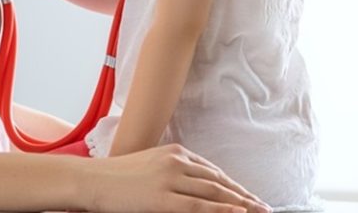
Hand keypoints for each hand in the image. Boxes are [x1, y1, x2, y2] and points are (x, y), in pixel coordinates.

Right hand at [88, 143, 270, 212]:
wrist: (93, 180)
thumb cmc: (118, 176)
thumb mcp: (149, 166)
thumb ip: (171, 171)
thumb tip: (192, 185)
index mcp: (174, 152)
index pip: (212, 171)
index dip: (233, 185)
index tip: (249, 196)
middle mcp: (177, 162)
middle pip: (219, 181)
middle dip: (244, 195)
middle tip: (264, 207)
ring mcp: (171, 180)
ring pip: (215, 193)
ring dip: (241, 204)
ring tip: (259, 212)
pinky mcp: (164, 199)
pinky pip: (201, 207)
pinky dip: (223, 210)